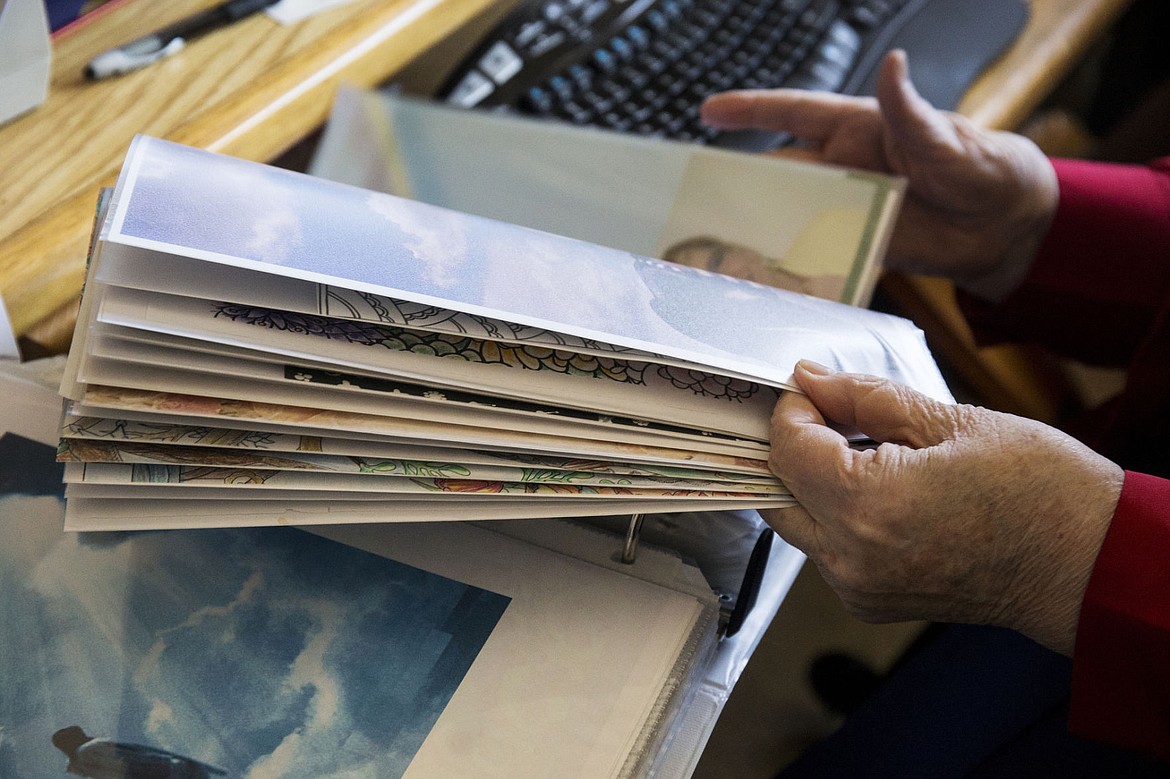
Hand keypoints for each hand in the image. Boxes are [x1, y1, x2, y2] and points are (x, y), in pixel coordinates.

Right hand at [701, 51, 1058, 298]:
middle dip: (740, 180)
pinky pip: (817, 251)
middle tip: (696, 195)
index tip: (708, 112)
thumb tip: (893, 65)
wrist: (1008, 228)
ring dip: (760, 226)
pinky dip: (792, 262)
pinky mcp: (859, 243)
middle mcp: (846, 167)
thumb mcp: (946, 139)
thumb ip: (911, 111)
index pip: (794, 114)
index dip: (750, 111)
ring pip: (791, 214)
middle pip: (781, 171)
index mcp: (861, 129)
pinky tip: (767, 274)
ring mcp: (849, 207)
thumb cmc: (985, 169)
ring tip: (718, 241)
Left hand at [761, 361, 1123, 655]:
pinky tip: (879, 489)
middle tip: (827, 414)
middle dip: (792, 446)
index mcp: (867, 506)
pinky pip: (825, 550)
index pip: (787, 448)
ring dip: (812, 481)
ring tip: (866, 451)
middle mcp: (850, 556)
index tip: (814, 389)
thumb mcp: (949, 420)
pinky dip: (834, 514)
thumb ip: (865, 398)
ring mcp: (858, 587)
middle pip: (777, 490)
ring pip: (797, 522)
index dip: (793, 409)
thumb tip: (811, 379)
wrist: (1085, 563)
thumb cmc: (1037, 489)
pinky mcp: (870, 602)